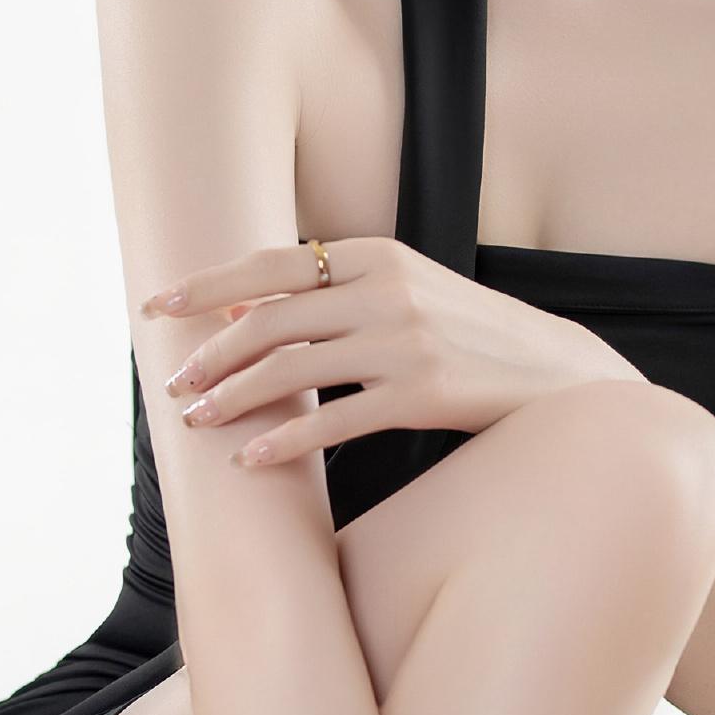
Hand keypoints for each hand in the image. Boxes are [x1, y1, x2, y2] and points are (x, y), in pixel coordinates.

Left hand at [142, 232, 636, 468]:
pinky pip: (334, 423)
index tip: (156, 307)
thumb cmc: (469, 336)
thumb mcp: (405, 291)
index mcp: (377, 254)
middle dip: (210, 355)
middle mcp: (386, 290)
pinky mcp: (423, 395)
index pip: (270, 264)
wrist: (558, 373)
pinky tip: (250, 460)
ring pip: (291, 371)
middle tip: (172, 384)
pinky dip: (285, 444)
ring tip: (198, 421)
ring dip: (233, 399)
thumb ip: (332, 292)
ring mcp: (405, 342)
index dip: (205, 285)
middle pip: (270, 319)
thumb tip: (241, 307)